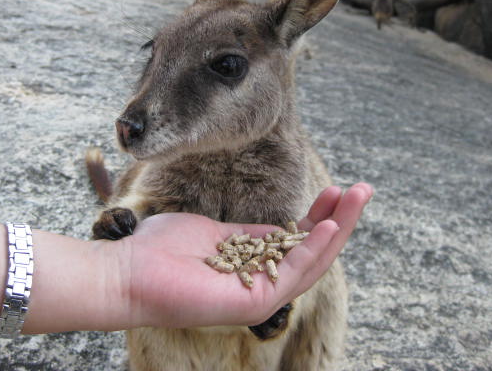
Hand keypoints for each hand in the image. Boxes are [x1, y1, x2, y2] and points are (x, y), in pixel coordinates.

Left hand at [116, 183, 372, 328]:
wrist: (128, 270)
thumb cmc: (160, 248)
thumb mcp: (212, 231)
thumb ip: (245, 233)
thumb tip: (275, 225)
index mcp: (252, 262)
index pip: (298, 240)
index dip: (321, 215)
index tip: (337, 190)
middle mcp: (261, 279)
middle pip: (313, 249)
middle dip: (340, 219)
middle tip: (363, 190)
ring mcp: (259, 292)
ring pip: (313, 261)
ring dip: (338, 228)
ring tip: (357, 198)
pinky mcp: (254, 301)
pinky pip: (293, 272)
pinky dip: (316, 248)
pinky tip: (331, 224)